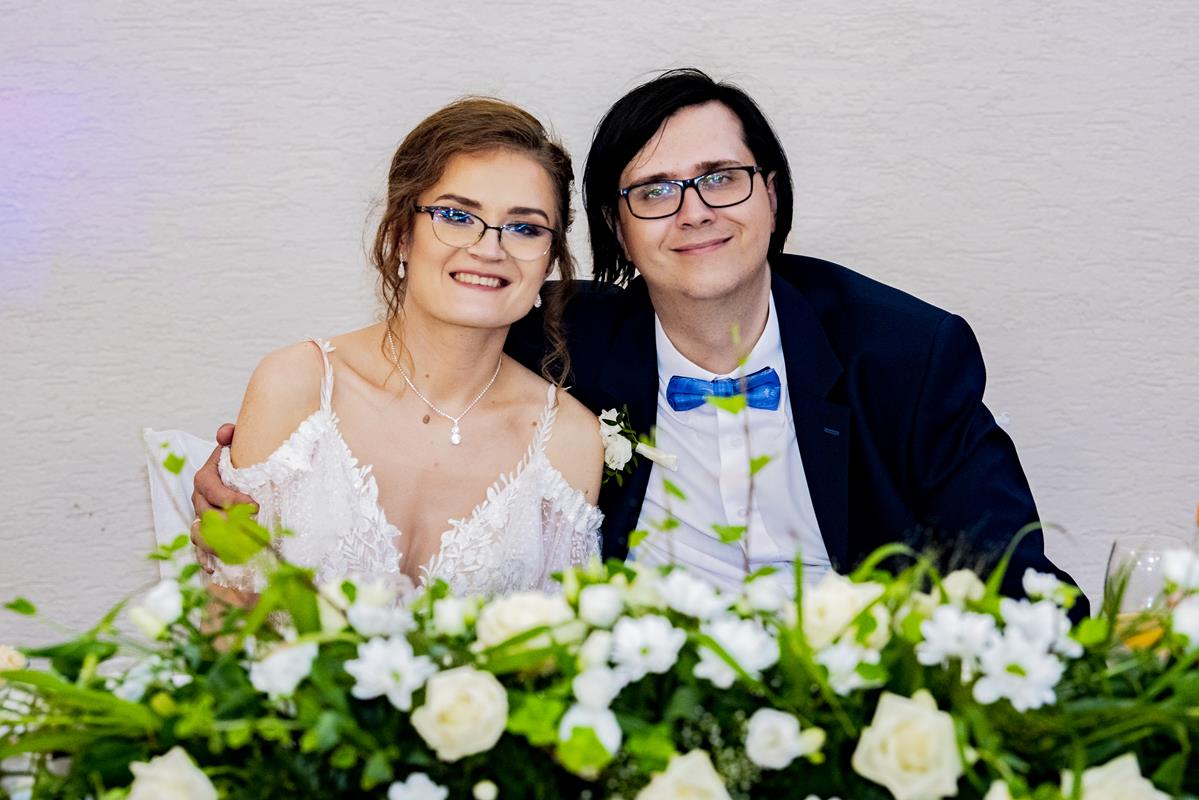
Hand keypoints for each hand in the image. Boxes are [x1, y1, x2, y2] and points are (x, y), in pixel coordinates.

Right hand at [190, 423, 255, 574]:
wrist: (238, 474)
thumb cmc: (240, 461)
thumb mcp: (237, 446)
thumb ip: (231, 436)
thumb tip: (226, 432)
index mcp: (205, 478)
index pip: (212, 489)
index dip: (230, 498)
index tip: (255, 504)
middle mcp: (199, 499)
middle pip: (207, 515)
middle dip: (228, 524)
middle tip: (252, 529)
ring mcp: (200, 517)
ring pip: (201, 534)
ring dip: (217, 544)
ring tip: (236, 551)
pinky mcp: (205, 533)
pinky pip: (200, 548)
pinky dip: (204, 558)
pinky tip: (212, 569)